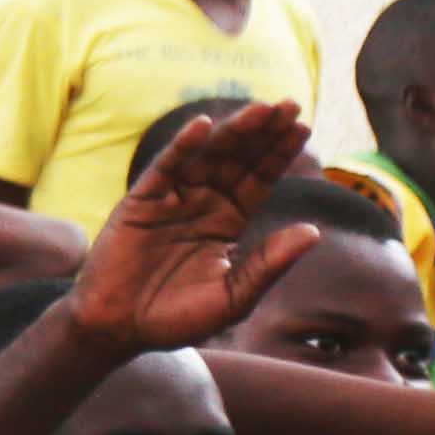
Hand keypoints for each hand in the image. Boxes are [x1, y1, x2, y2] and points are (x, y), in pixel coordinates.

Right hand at [67, 98, 316, 351]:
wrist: (119, 330)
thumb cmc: (177, 319)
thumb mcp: (234, 297)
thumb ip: (270, 264)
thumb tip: (314, 232)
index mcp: (228, 222)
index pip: (260, 179)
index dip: (280, 153)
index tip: (304, 126)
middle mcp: (202, 203)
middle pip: (238, 160)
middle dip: (264, 133)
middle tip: (290, 104)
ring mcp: (171, 199)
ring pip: (208, 157)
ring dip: (233, 132)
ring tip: (261, 110)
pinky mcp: (141, 202)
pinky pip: (165, 168)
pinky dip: (182, 146)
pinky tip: (203, 126)